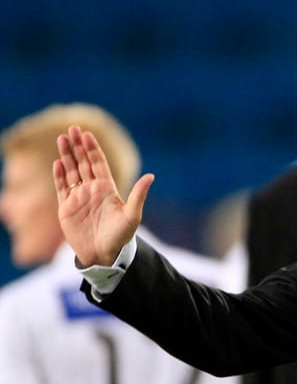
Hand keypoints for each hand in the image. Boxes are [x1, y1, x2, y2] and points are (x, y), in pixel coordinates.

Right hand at [52, 125, 152, 265]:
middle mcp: (92, 190)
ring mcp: (79, 198)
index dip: (92, 148)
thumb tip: (151, 176)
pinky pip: (62, 188)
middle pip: (83, 162)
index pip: (98, 163)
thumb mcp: (132, 215)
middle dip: (77, 145)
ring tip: (62, 138)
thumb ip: (138, 195)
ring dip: (66, 155)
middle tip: (72, 128)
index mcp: (107, 188)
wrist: (103, 255)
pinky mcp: (67, 208)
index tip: (87, 134)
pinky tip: (58, 163)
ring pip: (71, 171)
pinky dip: (59, 175)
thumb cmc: (120, 237)